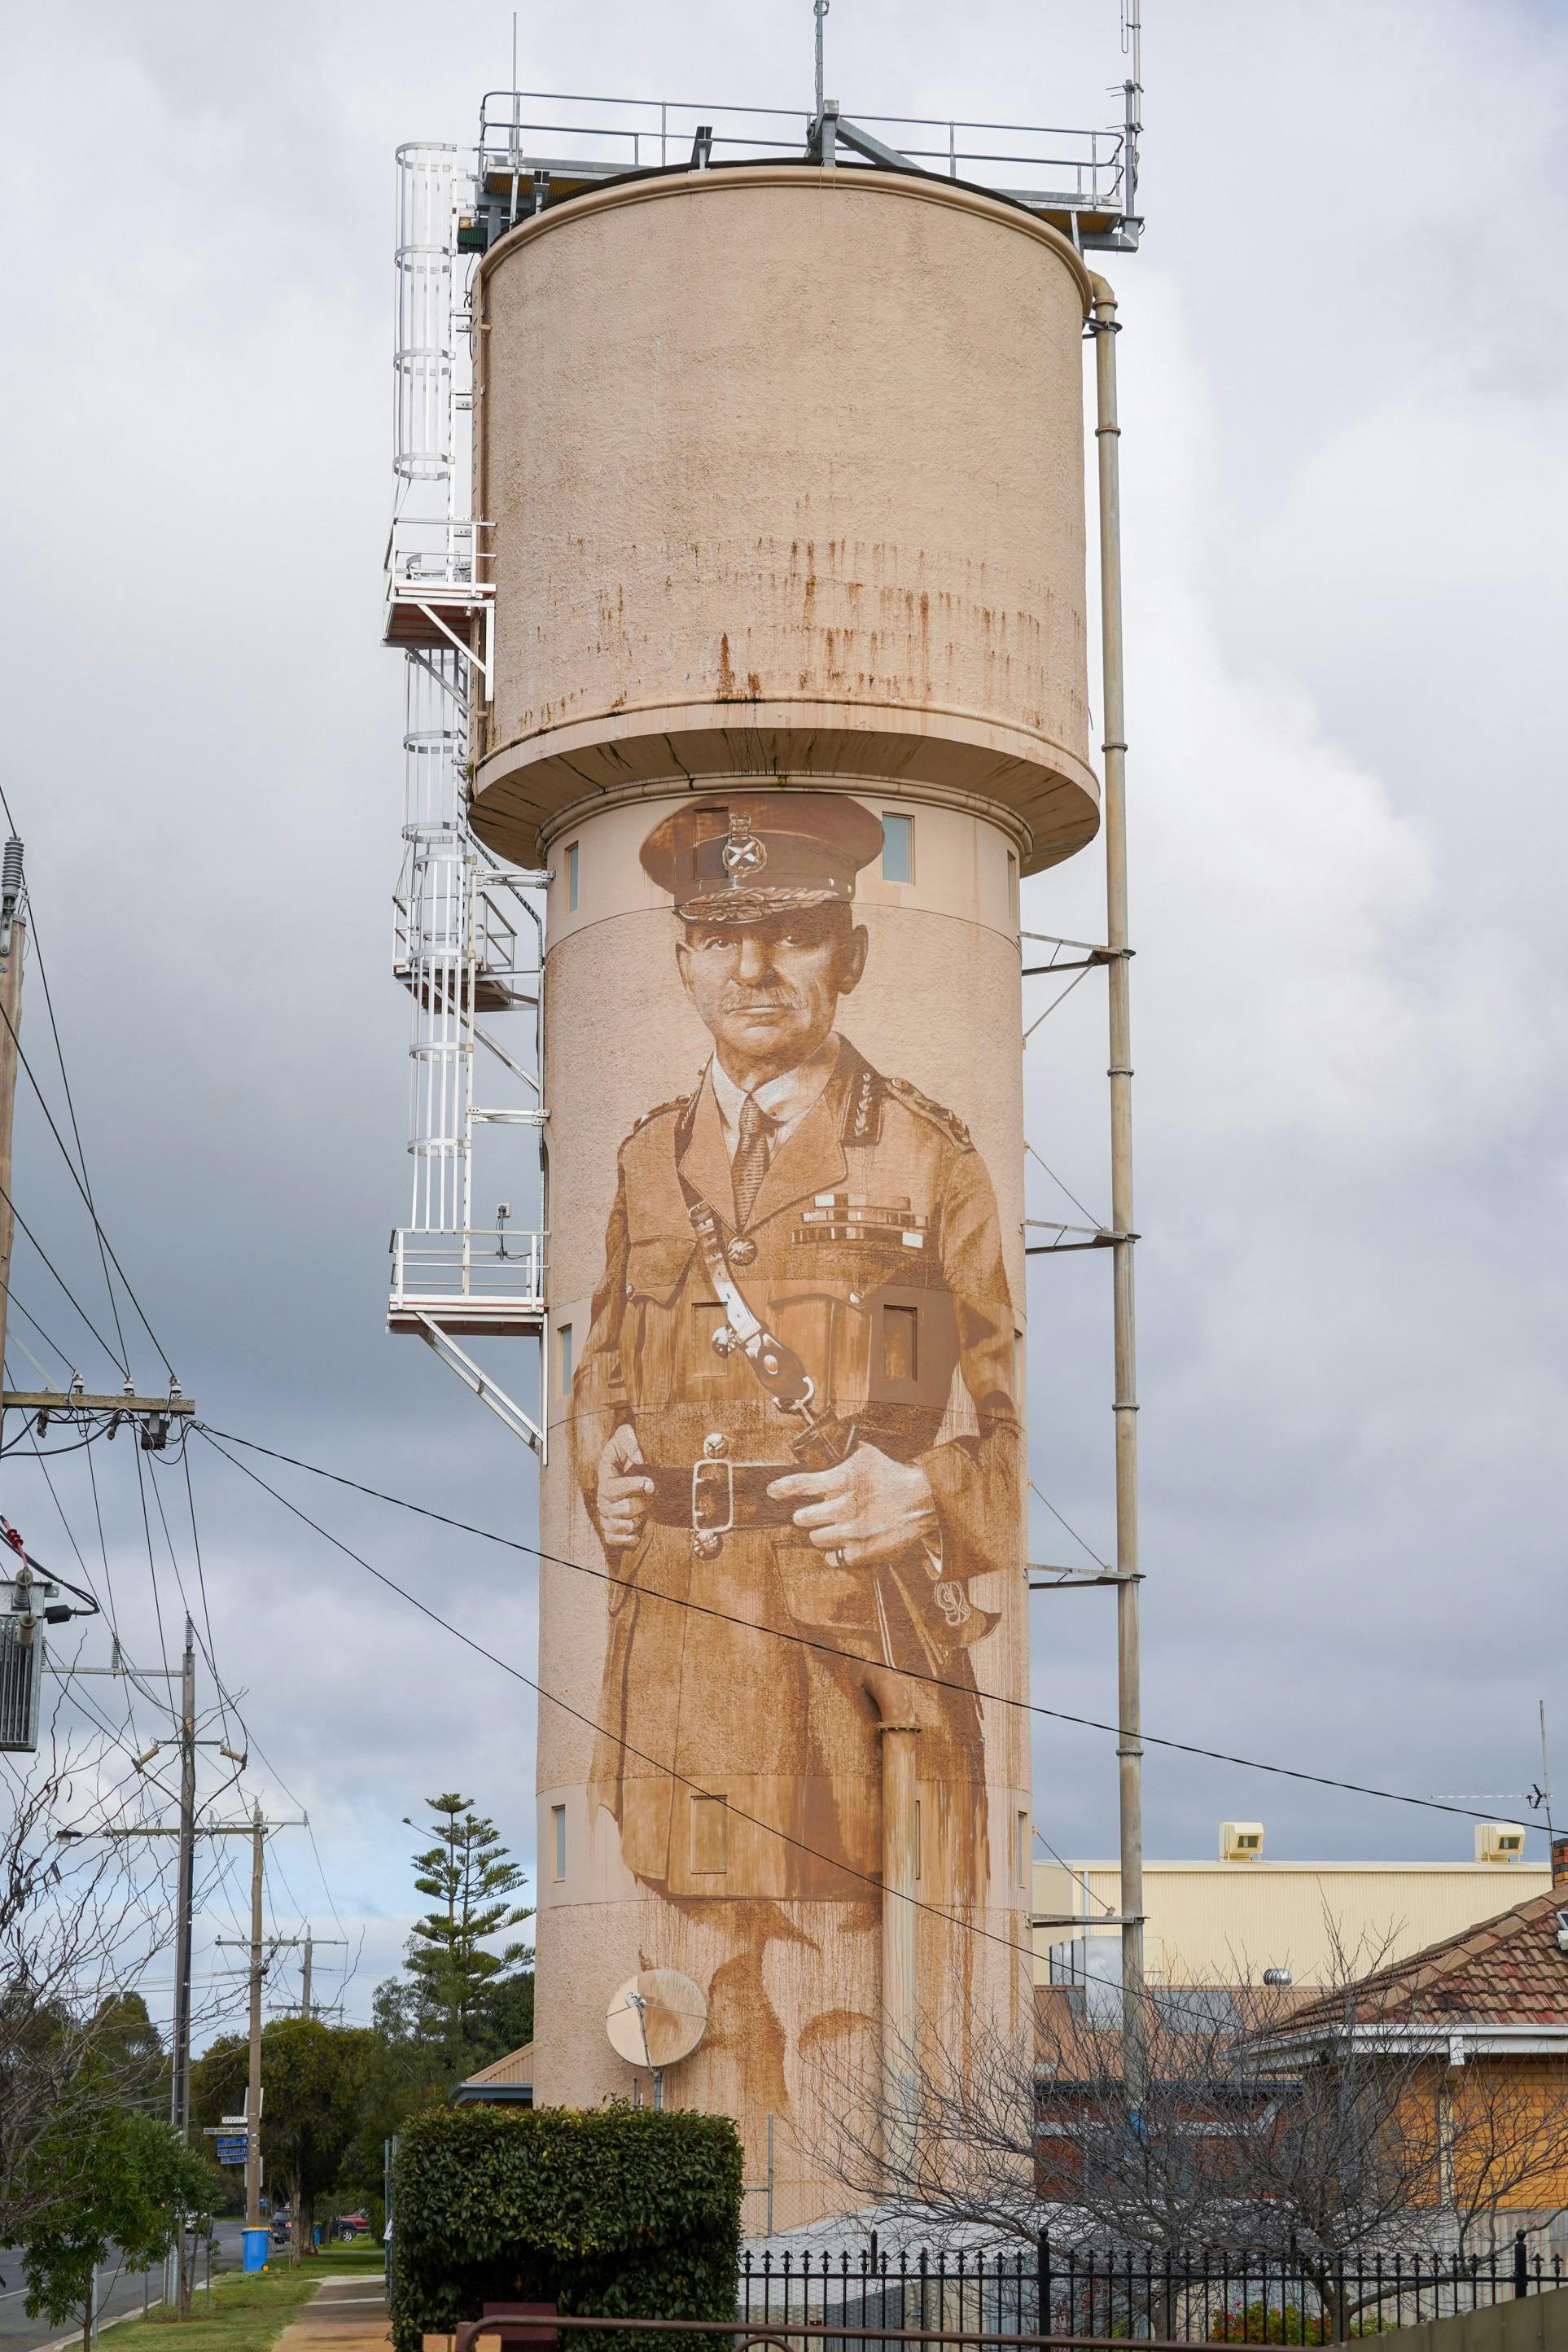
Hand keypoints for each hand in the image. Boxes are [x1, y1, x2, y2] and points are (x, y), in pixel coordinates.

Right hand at [596, 1424, 653, 1549]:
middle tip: (651, 1498)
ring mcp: (607, 1517)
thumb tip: (640, 1459)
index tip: (651, 1484)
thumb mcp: (625, 1436)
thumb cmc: (627, 1452)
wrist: (629, 1469)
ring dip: (638, 1520)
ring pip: (623, 1526)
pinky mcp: (613, 1531)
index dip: (633, 1487)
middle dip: (641, 1504)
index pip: (613, 1488)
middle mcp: (603, 1501)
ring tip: (644, 1512)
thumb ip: (630, 1441)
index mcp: (605, 1480)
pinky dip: (630, 1539)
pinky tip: (639, 1531)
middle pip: (622, 1509)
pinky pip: (617, 1541)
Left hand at [768, 1444, 939, 1568]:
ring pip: (818, 1538)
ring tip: (828, 1527)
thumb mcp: (868, 1456)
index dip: (786, 1487)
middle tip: (806, 1515)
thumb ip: (842, 1455)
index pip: (807, 1484)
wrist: (923, 1501)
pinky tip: (840, 1544)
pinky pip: (835, 1558)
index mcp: (848, 1479)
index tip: (772, 1491)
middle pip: (806, 1517)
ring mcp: (856, 1531)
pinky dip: (834, 1553)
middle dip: (804, 1515)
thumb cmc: (893, 1478)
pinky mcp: (865, 1551)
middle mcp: (849, 1506)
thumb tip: (821, 1449)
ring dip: (819, 1532)